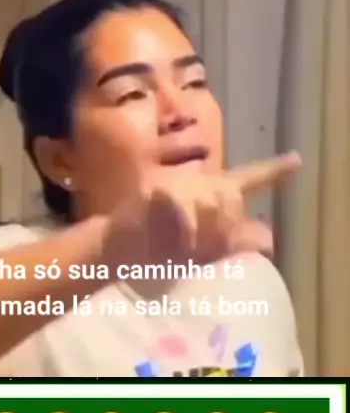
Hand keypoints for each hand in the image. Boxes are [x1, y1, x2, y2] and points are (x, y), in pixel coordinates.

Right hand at [138, 152, 300, 262]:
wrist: (116, 251)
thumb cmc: (157, 250)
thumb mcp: (202, 252)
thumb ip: (233, 244)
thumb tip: (268, 239)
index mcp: (207, 192)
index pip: (247, 178)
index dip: (274, 171)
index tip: (297, 160)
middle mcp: (194, 181)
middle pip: (230, 196)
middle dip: (224, 228)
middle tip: (203, 250)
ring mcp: (174, 182)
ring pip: (211, 203)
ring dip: (203, 234)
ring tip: (185, 249)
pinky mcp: (155, 189)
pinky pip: (184, 209)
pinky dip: (185, 233)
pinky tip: (177, 244)